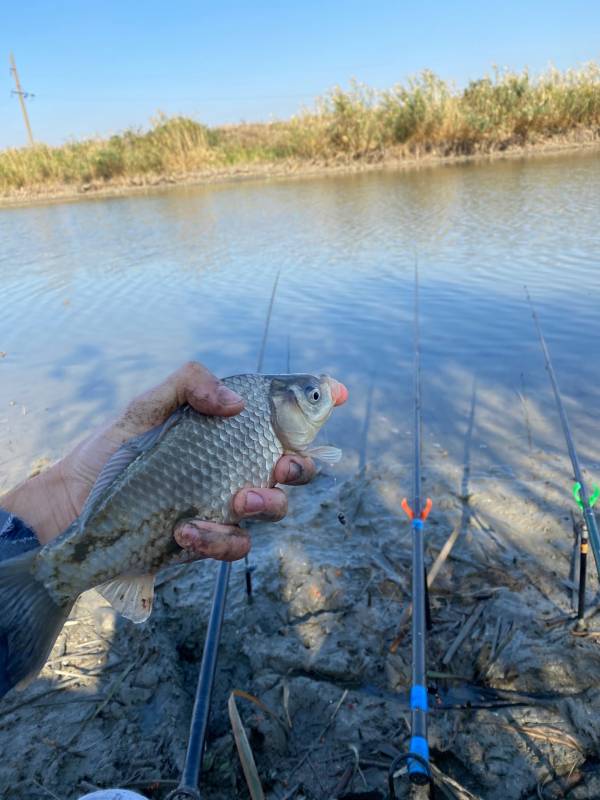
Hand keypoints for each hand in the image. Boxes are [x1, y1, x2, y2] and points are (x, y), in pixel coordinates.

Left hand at [2, 362, 315, 559]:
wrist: (74, 507)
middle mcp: (234, 466)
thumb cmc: (110, 451)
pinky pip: (235, 544)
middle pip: (295, 466)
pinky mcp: (208, 540)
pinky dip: (218, 538)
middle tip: (283, 467)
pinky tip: (186, 529)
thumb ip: (190, 383)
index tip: (337, 394)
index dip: (316, 404)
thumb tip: (238, 404)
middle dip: (302, 466)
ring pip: (276, 508)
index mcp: (226, 430)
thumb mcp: (146, 405)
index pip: (281, 415)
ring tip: (238, 500)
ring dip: (268, 504)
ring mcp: (224, 505)